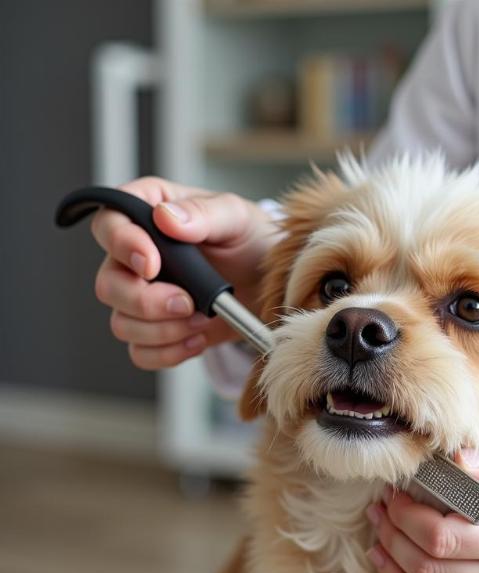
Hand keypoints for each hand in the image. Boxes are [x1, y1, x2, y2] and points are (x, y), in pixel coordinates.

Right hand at [92, 176, 279, 368]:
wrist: (270, 284)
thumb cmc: (251, 241)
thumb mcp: (236, 217)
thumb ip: (203, 213)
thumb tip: (167, 218)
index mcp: (148, 215)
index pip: (109, 225)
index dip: (122, 245)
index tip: (151, 265)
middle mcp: (136, 257)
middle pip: (108, 285)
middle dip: (145, 302)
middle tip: (187, 303)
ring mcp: (143, 296)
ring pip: (122, 323)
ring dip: (163, 330)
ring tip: (201, 320)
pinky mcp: (158, 329)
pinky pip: (141, 352)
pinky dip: (169, 352)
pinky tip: (198, 339)